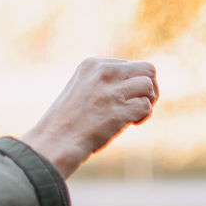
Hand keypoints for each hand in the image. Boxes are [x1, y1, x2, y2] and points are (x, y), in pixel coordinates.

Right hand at [20, 58, 157, 178]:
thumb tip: (140, 85)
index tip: (123, 99)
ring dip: (148, 102)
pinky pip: (146, 106)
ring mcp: (110, 92)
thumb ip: (105, 83)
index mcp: (92, 64)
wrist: (55, 141)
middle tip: (140, 104)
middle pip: (147, 69)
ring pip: (149, 86)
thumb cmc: (70, 121)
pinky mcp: (117, 111)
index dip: (133, 84)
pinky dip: (143, 116)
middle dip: (150, 88)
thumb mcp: (84, 90)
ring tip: (135, 115)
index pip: (130, 65)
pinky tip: (132, 123)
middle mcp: (103, 73)